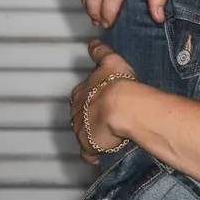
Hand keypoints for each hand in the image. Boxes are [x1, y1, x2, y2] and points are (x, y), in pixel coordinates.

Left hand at [69, 40, 138, 164]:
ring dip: (92, 135)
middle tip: (105, 117)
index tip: (98, 99)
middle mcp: (76, 113)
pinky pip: (88, 154)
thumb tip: (93, 44)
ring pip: (82, 134)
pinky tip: (104, 152)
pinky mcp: (89, 147)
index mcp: (80, 93)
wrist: (122, 107)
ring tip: (107, 135)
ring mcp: (81, 131)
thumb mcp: (111, 61)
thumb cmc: (118, 84)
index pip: (79, 96)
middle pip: (79, 116)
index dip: (90, 98)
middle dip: (89, 118)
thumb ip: (100, 52)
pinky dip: (94, 155)